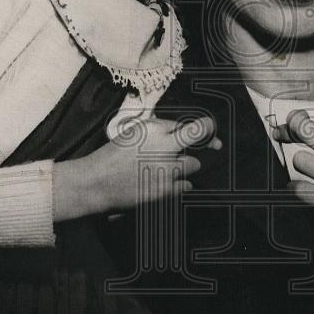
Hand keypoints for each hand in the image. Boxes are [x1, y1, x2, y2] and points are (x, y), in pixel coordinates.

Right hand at [53, 115, 220, 219]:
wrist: (96, 182)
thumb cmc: (111, 156)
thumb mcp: (133, 132)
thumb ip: (156, 130)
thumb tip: (180, 130)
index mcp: (154, 128)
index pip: (184, 124)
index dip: (193, 129)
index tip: (207, 129)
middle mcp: (163, 145)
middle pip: (199, 135)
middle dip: (208, 138)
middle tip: (217, 143)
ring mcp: (166, 168)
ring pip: (194, 164)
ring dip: (186, 166)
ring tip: (171, 169)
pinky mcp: (165, 190)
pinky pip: (187, 185)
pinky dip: (181, 185)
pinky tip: (168, 183)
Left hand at [274, 72, 313, 291]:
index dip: (303, 119)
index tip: (298, 118)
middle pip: (306, 134)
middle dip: (291, 128)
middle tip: (283, 130)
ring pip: (301, 161)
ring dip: (303, 159)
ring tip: (311, 160)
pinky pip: (301, 191)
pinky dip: (298, 185)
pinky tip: (306, 181)